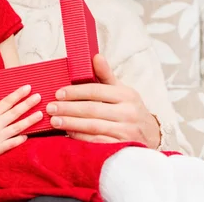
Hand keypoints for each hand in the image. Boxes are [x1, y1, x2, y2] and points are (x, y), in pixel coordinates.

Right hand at [0, 85, 42, 163]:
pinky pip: (13, 143)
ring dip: (30, 120)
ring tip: (40, 114)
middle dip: (28, 104)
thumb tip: (5, 105)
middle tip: (39, 97)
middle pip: (15, 112)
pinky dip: (21, 138)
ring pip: (18, 127)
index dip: (18, 94)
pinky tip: (28, 135)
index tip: (28, 87)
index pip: (7, 101)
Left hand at [46, 54, 160, 148]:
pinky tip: (68, 133)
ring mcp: (126, 131)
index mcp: (126, 95)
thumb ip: (106, 75)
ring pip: (93, 126)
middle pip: (92, 109)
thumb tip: (96, 56)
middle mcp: (128, 113)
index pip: (96, 91)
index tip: (58, 93)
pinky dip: (81, 138)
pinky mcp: (122, 146)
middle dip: (68, 108)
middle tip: (51, 108)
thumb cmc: (130, 109)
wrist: (152, 134)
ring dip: (71, 124)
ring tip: (54, 121)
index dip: (75, 92)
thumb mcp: (121, 90)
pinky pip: (98, 142)